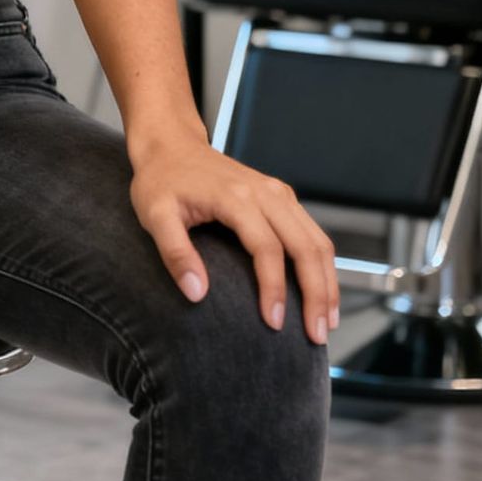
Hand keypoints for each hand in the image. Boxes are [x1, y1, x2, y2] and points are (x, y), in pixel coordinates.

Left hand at [127, 135, 339, 344]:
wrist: (171, 144)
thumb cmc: (161, 180)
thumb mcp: (154, 214)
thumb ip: (174, 252)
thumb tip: (196, 293)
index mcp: (234, 196)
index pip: (267, 248)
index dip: (274, 289)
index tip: (273, 324)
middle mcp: (264, 192)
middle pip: (305, 246)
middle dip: (316, 294)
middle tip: (316, 336)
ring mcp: (277, 192)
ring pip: (317, 240)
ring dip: (327, 283)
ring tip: (326, 323)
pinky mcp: (281, 197)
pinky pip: (312, 233)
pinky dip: (322, 265)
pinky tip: (321, 293)